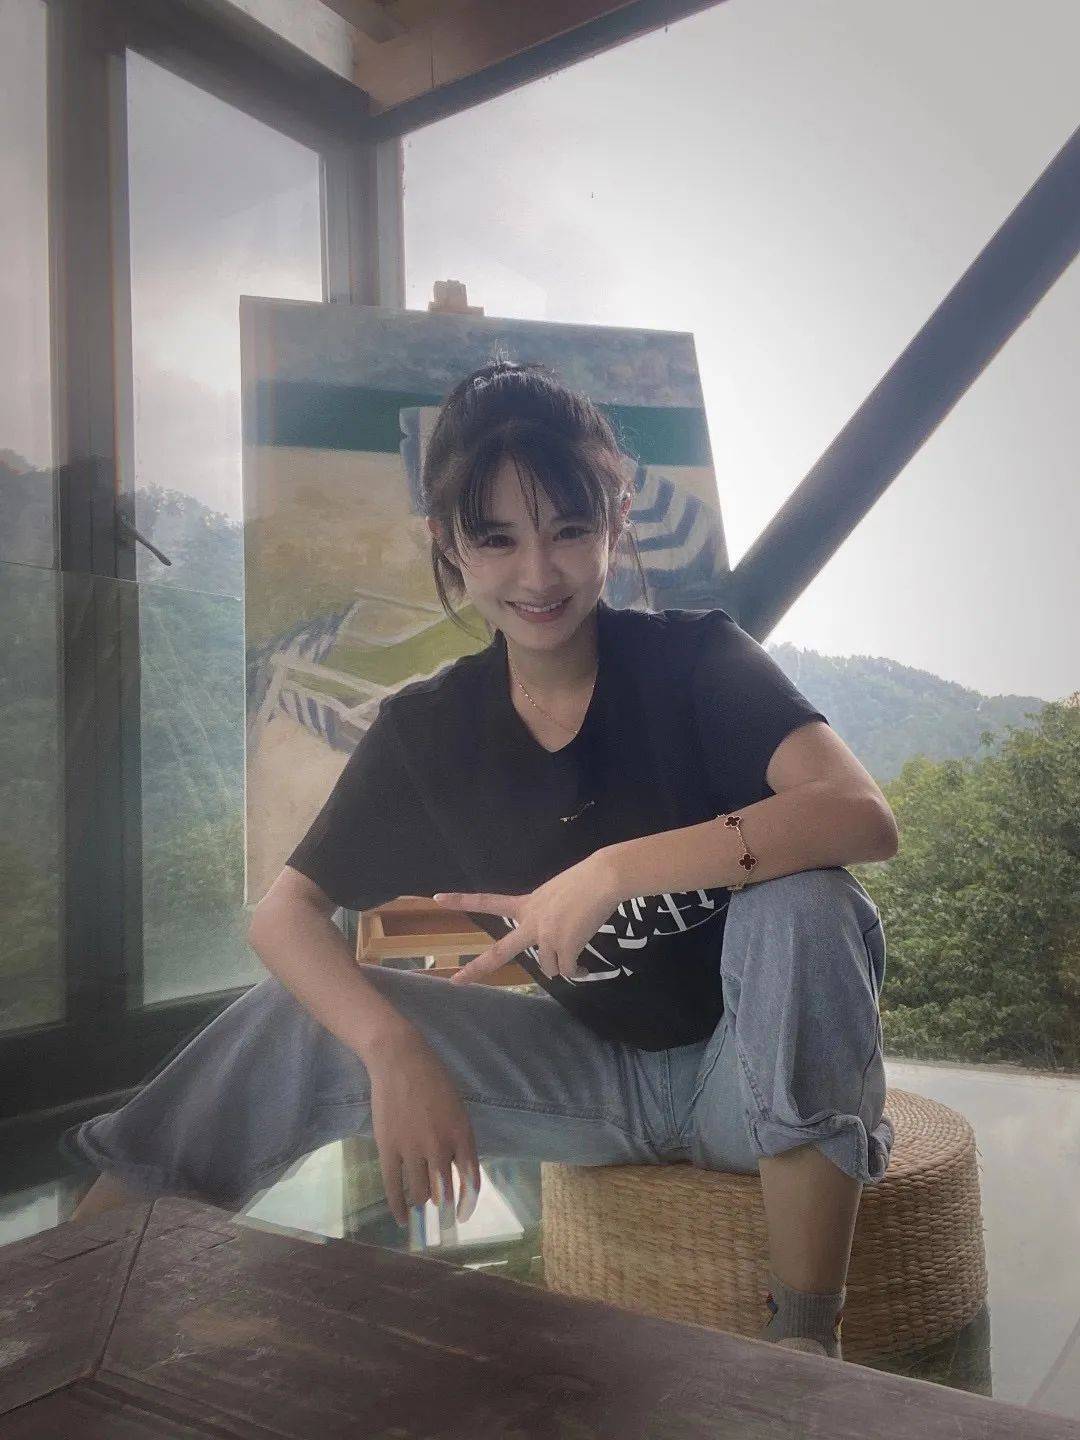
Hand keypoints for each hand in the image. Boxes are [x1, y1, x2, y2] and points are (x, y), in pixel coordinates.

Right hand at [366, 1030, 481, 1227]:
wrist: (400, 1060)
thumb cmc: (433, 1080)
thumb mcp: (457, 1108)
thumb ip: (459, 1140)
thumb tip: (455, 1172)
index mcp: (462, 1134)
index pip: (470, 1180)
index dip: (468, 1203)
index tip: (464, 1216)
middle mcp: (440, 1146)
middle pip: (445, 1191)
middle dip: (446, 1210)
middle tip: (444, 1222)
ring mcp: (413, 1148)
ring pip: (420, 1192)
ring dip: (423, 1206)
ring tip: (423, 1214)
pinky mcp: (388, 1148)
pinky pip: (393, 1186)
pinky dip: (398, 1207)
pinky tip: (403, 1220)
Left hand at [433, 851, 620, 984]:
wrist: (602, 879)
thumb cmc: (586, 880)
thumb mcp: (556, 894)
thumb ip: (547, 913)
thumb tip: (557, 939)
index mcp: (527, 904)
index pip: (488, 901)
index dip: (463, 900)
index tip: (438, 897)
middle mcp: (531, 923)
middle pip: (500, 952)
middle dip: (477, 968)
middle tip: (455, 982)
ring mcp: (546, 937)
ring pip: (549, 969)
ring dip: (562, 967)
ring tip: (578, 963)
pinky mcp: (565, 947)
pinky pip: (568, 971)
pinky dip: (579, 971)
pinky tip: (587, 967)